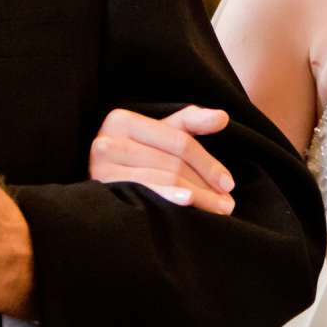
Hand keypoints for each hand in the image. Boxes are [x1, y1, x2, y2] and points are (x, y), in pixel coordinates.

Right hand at [88, 105, 234, 214]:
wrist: (98, 185)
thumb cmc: (135, 153)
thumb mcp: (159, 131)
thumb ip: (190, 122)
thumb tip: (223, 117)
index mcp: (122, 120)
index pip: (179, 141)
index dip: (208, 162)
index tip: (228, 182)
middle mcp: (107, 142)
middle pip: (173, 163)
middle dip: (205, 184)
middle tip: (227, 203)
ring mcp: (101, 168)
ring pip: (164, 180)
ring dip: (197, 197)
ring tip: (218, 209)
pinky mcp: (103, 191)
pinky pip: (147, 193)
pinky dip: (170, 198)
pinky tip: (188, 203)